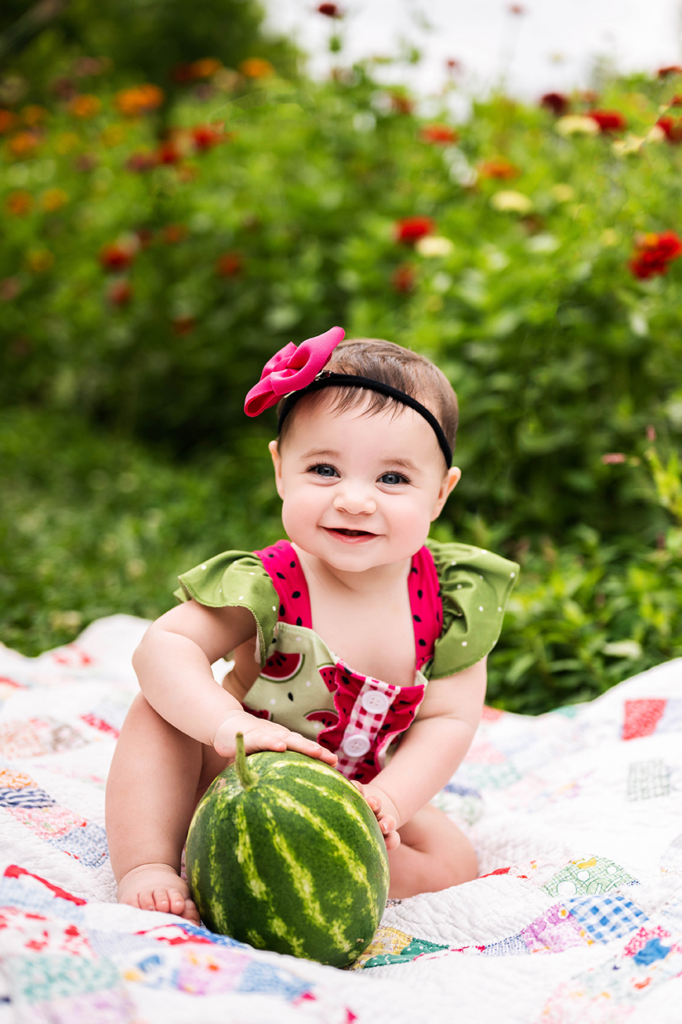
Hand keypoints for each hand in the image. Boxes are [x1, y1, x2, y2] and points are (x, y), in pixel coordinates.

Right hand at [213, 710, 337, 765]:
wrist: (226, 724)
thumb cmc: (249, 743)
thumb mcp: (263, 758)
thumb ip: (273, 770)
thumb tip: (282, 796)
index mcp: (284, 742)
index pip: (305, 749)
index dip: (320, 756)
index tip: (336, 764)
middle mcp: (279, 736)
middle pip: (302, 744)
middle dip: (318, 752)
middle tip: (333, 760)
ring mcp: (266, 735)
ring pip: (288, 739)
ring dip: (303, 746)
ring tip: (318, 753)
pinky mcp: (250, 736)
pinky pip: (263, 739)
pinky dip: (273, 742)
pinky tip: (281, 746)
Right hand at [353, 781, 400, 850]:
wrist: (367, 804)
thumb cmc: (357, 837)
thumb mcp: (359, 849)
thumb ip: (357, 857)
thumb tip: (344, 880)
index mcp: (384, 834)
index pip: (392, 839)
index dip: (392, 841)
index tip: (390, 842)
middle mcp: (379, 819)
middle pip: (386, 821)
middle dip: (386, 823)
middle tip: (383, 826)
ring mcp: (370, 805)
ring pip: (375, 804)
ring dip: (375, 804)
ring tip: (373, 802)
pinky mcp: (360, 791)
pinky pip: (358, 789)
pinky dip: (357, 788)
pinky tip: (353, 787)